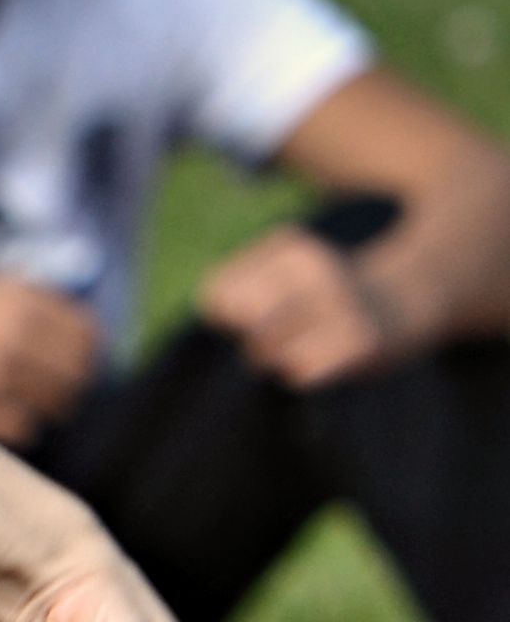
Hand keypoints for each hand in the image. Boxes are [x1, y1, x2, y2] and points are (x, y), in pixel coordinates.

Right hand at [0, 270, 100, 447]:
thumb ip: (35, 310)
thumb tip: (89, 347)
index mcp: (18, 296)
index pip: (85, 337)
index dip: (78, 353)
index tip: (62, 363)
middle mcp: (9, 331)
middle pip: (73, 378)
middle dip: (57, 387)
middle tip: (30, 388)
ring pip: (48, 410)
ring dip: (31, 410)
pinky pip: (16, 430)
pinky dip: (3, 425)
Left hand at [199, 226, 404, 389]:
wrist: (406, 303)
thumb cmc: (322, 295)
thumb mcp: (282, 272)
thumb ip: (236, 287)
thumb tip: (214, 314)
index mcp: (288, 246)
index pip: (217, 293)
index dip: (223, 315)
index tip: (247, 319)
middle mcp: (315, 269)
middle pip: (240, 319)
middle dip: (246, 336)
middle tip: (273, 339)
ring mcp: (342, 304)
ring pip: (265, 350)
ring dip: (274, 359)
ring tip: (300, 350)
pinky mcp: (362, 343)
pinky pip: (300, 374)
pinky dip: (302, 375)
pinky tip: (323, 363)